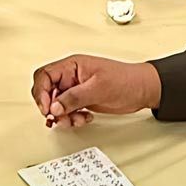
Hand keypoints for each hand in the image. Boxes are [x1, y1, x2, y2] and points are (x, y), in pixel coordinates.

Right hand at [29, 55, 160, 128]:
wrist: (143, 90)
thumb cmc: (126, 80)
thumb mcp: (98, 88)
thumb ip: (74, 97)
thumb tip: (54, 106)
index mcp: (72, 66)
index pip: (45, 76)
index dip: (41, 92)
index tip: (47, 108)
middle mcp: (71, 76)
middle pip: (47, 92)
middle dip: (51, 107)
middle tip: (58, 117)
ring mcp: (76, 89)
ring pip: (56, 104)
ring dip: (63, 116)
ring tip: (75, 120)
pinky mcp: (82, 100)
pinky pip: (68, 111)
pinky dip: (72, 118)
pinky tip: (84, 118)